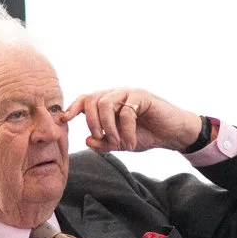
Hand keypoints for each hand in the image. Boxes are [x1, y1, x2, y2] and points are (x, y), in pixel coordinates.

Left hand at [67, 86, 200, 152]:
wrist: (172, 134)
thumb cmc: (146, 135)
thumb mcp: (121, 143)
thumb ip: (104, 143)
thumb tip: (86, 140)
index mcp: (108, 103)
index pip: (85, 100)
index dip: (73, 108)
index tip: (64, 120)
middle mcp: (116, 95)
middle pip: (92, 101)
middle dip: (93, 123)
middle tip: (101, 139)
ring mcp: (129, 93)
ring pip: (106, 103)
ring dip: (109, 128)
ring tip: (118, 143)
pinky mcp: (143, 96)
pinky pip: (127, 111)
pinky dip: (126, 130)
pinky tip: (132, 142)